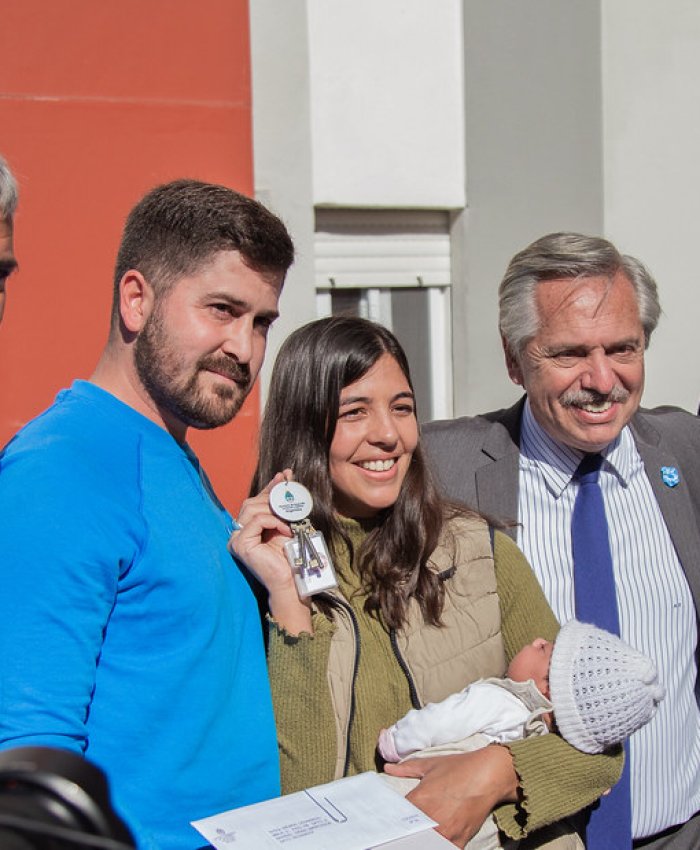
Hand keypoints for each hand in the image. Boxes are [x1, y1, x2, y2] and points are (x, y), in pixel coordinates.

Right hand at [229, 470, 311, 633]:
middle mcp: (239, 533)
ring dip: (274, 509)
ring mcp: (237, 539)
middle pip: (251, 502)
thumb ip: (283, 504)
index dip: (270, 488)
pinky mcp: (240, 545)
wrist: (291, 580)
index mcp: (249, 528)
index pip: (256, 502)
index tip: (285, 476)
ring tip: (289, 518)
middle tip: (288, 487)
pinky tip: (285, 528)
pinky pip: (256, 521)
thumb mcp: (287, 523)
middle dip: (272, 493)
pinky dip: (273, 521)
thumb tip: (286, 477)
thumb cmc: (290, 555)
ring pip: (252, 509)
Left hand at [383, 746, 517, 847]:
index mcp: (419, 800)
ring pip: (424, 844)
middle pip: (409, 836)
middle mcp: (430, 819)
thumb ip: (406, 769)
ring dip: (420, 840)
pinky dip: (437, 846)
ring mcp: (445, 833)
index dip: (393, 820)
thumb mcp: (430, 764)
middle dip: (405, 833)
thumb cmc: (459, 767)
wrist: (488, 774)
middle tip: (403, 831)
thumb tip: (388, 768)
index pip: (397, 819)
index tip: (392, 821)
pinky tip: (433, 840)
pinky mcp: (459, 841)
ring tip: (418, 835)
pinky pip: (443, 849)